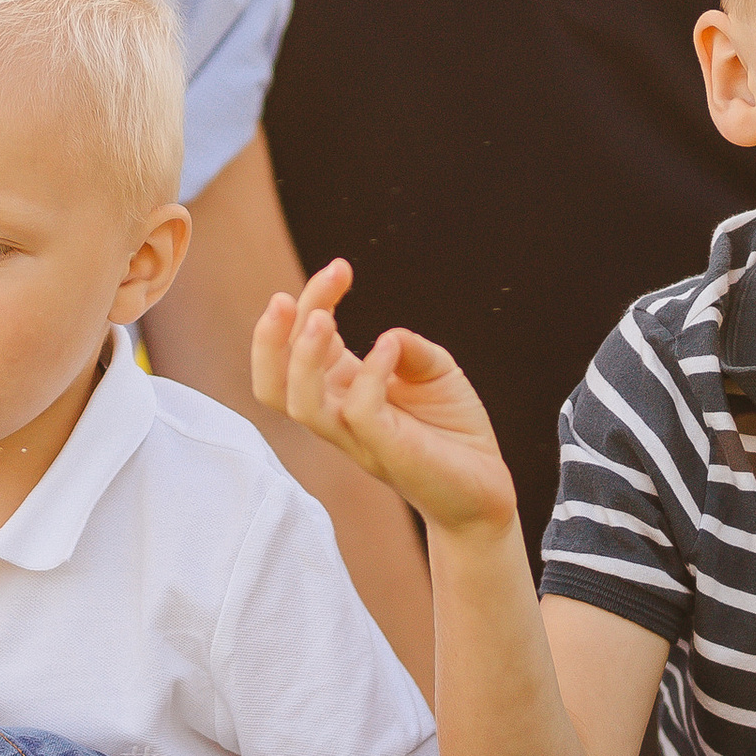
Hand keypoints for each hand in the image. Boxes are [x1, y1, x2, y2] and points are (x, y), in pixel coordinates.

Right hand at [251, 260, 517, 537]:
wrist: (486, 488)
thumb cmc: (452, 430)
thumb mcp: (431, 369)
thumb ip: (407, 346)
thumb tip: (386, 336)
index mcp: (340, 391)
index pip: (299, 346)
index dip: (311, 301)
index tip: (341, 268)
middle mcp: (338, 416)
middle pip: (274, 383)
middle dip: (269, 338)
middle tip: (286, 298)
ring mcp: (358, 437)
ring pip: (301, 404)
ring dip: (302, 358)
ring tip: (321, 318)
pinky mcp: (388, 450)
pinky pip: (360, 412)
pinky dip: (370, 372)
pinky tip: (390, 348)